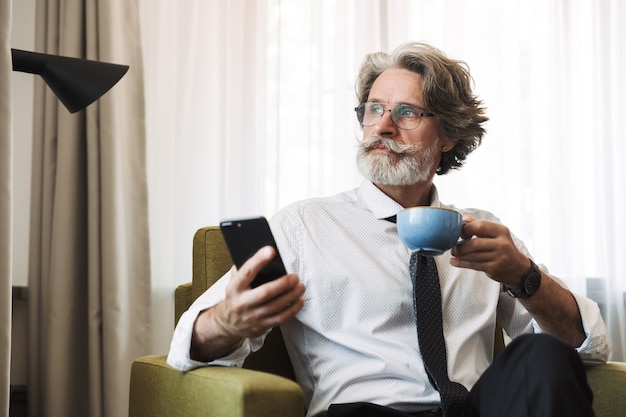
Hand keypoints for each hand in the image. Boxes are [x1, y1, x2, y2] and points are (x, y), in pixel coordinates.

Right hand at [191, 246, 304, 360]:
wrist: (226, 324)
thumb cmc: (235, 297)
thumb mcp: (233, 283)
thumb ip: (243, 270)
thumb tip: (262, 255)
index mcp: (234, 288)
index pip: (247, 272)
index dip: (258, 260)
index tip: (271, 250)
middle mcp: (242, 302)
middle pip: (265, 292)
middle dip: (282, 284)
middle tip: (294, 277)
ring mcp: (252, 316)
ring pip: (275, 306)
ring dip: (291, 296)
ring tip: (301, 287)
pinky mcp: (261, 326)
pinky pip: (280, 318)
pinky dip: (292, 310)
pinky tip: (299, 301)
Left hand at [449, 216, 528, 286]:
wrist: (517, 268)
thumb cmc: (503, 247)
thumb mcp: (496, 234)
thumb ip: (480, 226)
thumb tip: (464, 218)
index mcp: (501, 231)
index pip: (480, 226)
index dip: (466, 229)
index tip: (460, 233)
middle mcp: (502, 244)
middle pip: (475, 244)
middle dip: (461, 246)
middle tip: (454, 247)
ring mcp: (498, 257)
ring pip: (473, 256)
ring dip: (460, 255)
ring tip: (454, 253)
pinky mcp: (494, 268)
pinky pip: (473, 265)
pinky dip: (461, 263)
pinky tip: (454, 261)